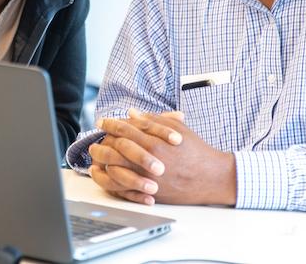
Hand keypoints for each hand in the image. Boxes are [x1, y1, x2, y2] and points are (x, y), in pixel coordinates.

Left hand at [92, 109, 236, 205]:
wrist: (211, 177)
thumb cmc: (195, 150)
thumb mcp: (177, 128)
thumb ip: (152, 120)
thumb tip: (132, 114)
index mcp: (154, 141)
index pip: (124, 129)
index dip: (111, 124)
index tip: (102, 122)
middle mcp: (148, 159)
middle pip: (115, 148)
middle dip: (101, 142)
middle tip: (94, 138)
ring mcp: (148, 177)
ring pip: (115, 168)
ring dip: (102, 160)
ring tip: (95, 155)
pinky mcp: (150, 192)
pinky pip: (123, 187)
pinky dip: (111, 179)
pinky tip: (105, 172)